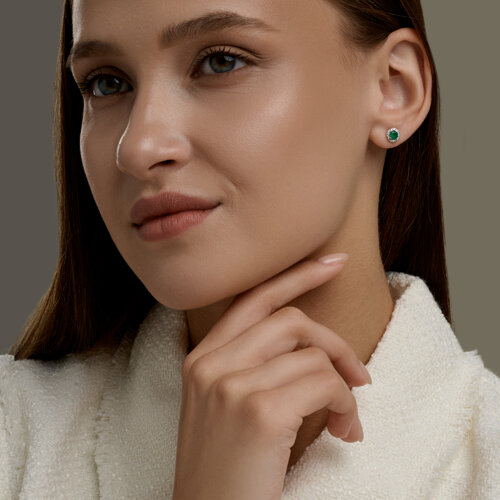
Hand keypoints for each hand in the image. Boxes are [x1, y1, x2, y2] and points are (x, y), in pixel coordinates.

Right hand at [172, 254, 370, 499]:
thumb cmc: (225, 469)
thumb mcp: (224, 407)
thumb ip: (251, 366)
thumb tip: (312, 348)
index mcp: (201, 359)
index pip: (254, 299)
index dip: (296, 276)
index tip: (332, 263)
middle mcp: (211, 364)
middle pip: (291, 320)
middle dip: (335, 344)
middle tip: (358, 377)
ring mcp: (232, 385)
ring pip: (313, 354)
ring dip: (344, 387)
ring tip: (345, 419)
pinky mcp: (259, 412)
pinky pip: (324, 384)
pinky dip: (344, 404)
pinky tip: (342, 431)